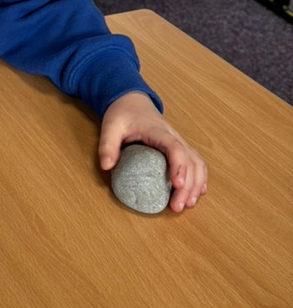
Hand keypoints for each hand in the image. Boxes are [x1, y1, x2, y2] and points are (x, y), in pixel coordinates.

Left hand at [98, 92, 207, 212]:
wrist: (132, 101)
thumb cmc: (123, 114)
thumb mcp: (111, 126)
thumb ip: (107, 144)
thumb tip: (106, 166)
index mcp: (158, 131)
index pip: (175, 148)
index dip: (179, 166)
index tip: (177, 185)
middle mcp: (174, 136)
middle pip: (190, 160)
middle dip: (188, 185)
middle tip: (177, 207)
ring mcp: (178, 141)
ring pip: (197, 162)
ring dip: (197, 184)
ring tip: (188, 204)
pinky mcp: (179, 147)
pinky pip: (196, 161)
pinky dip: (200, 177)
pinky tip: (198, 192)